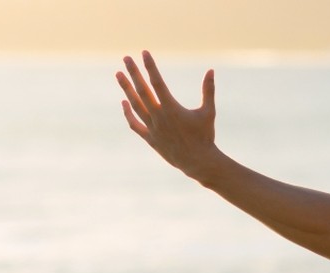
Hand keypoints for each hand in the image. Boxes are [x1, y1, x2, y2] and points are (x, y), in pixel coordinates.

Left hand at [116, 51, 219, 179]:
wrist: (198, 162)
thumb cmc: (205, 136)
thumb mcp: (208, 112)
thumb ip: (208, 90)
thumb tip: (211, 70)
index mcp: (172, 108)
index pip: (157, 82)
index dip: (150, 67)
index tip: (144, 53)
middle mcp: (159, 116)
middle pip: (142, 90)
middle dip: (133, 73)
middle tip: (125, 58)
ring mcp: (152, 128)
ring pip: (135, 105)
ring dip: (126, 89)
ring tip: (118, 74)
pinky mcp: (150, 138)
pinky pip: (135, 124)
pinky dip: (128, 113)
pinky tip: (124, 102)